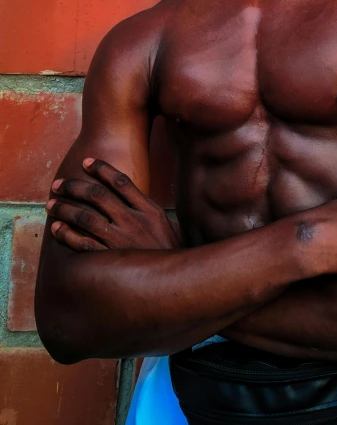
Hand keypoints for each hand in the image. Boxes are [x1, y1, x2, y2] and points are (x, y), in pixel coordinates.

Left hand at [46, 158, 180, 252]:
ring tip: (51, 204)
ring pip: (86, 217)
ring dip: (65, 209)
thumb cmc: (171, 254)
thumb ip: (148, 210)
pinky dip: (67, 235)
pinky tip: (57, 229)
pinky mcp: (111, 260)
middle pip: (98, 196)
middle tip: (58, 185)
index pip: (122, 182)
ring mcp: (121, 241)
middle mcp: (134, 222)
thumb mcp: (167, 226)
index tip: (86, 162)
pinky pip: (83, 244)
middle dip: (75, 187)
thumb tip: (129, 196)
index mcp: (150, 210)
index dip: (102, 169)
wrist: (176, 283)